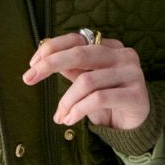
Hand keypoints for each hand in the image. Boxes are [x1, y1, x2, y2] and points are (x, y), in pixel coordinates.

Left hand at [22, 32, 149, 129]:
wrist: (136, 125)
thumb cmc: (108, 100)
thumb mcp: (87, 81)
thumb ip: (71, 68)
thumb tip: (41, 61)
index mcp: (109, 46)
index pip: (76, 39)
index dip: (51, 48)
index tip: (32, 64)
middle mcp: (122, 54)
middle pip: (80, 53)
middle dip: (50, 65)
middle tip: (28, 78)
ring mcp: (132, 73)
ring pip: (87, 81)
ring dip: (66, 101)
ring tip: (59, 115)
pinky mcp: (136, 94)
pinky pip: (98, 99)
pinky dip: (78, 110)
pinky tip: (69, 120)